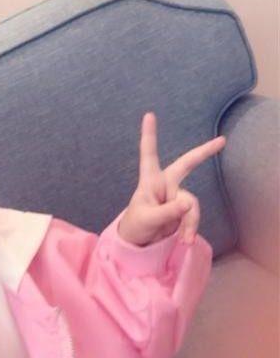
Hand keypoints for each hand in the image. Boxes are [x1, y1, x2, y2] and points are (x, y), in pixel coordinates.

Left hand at [117, 112, 226, 245]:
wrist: (140, 242)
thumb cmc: (136, 225)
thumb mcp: (148, 219)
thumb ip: (168, 212)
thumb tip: (189, 204)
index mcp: (150, 181)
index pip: (149, 154)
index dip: (149, 135)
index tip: (149, 115)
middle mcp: (165, 184)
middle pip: (186, 164)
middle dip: (203, 153)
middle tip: (222, 140)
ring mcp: (175, 196)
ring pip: (191, 203)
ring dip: (190, 222)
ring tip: (184, 239)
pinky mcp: (182, 209)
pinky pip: (193, 216)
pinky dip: (191, 228)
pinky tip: (186, 240)